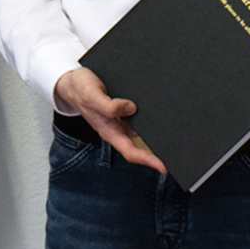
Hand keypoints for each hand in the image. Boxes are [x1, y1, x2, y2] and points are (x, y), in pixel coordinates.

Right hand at [52, 67, 166, 174]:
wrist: (72, 81)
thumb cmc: (79, 89)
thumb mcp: (92, 96)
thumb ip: (109, 106)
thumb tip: (131, 108)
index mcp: (108, 131)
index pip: (130, 152)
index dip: (147, 161)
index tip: (163, 167)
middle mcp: (116, 128)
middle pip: (138, 147)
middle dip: (156, 154)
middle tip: (177, 157)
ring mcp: (119, 121)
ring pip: (140, 134)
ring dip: (155, 139)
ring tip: (174, 141)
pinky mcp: (121, 111)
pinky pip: (138, 120)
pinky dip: (150, 122)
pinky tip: (161, 119)